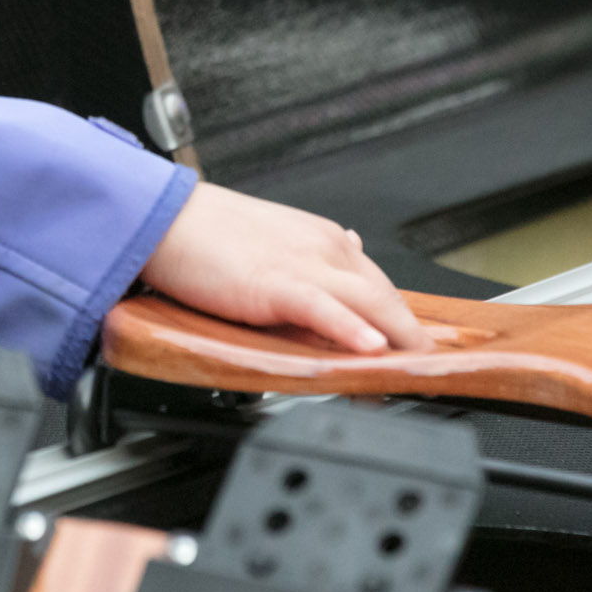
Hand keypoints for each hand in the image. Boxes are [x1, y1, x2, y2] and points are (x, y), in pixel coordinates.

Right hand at [138, 182, 431, 353]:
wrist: (167, 217)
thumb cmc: (209, 233)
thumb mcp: (277, 236)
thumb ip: (315, 252)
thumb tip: (352, 248)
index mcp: (326, 239)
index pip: (380, 287)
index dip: (402, 324)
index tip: (414, 352)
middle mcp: (325, 247)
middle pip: (386, 297)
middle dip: (410, 339)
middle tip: (424, 373)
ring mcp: (303, 264)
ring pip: (368, 302)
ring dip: (397, 340)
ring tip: (414, 371)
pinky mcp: (274, 283)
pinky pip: (323, 308)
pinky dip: (351, 328)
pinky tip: (371, 347)